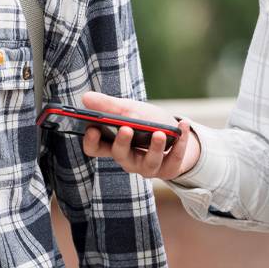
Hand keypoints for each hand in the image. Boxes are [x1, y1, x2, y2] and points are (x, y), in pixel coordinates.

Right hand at [77, 91, 201, 180]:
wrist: (173, 134)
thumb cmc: (145, 121)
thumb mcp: (128, 109)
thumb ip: (108, 105)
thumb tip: (86, 97)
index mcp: (113, 145)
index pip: (95, 149)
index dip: (91, 141)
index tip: (92, 128)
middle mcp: (127, 159)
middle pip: (119, 155)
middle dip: (122, 143)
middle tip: (126, 128)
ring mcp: (147, 167)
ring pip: (148, 163)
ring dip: (154, 148)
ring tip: (159, 132)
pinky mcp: (168, 170)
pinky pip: (173, 160)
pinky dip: (180, 144)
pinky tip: (182, 126)